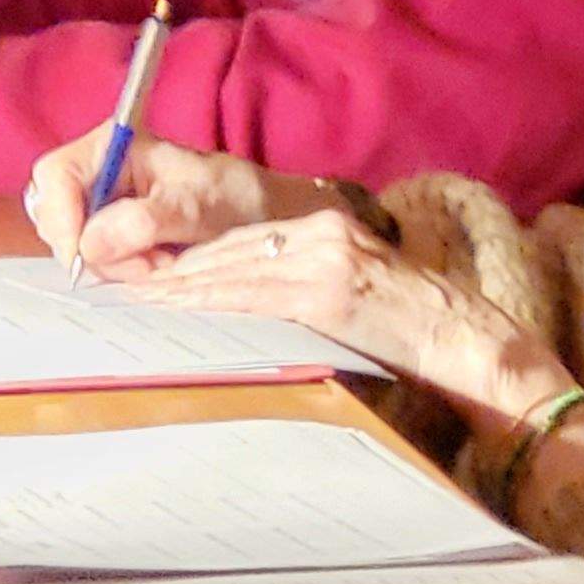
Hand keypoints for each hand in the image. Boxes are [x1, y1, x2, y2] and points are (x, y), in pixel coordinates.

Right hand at [25, 130, 333, 280]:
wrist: (255, 215)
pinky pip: (90, 257)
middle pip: (56, 214)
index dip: (61, 218)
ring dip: (112, 264)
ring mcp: (97, 201)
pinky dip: (119, 269)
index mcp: (114, 144)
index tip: (86, 256)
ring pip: (72, 242)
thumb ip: (145, 222)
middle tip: (147, 264)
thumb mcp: (197, 207)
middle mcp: (96, 169)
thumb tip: (91, 243)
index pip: (55, 175)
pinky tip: (153, 264)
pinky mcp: (104, 229)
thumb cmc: (232, 197)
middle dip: (96, 250)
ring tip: (160, 261)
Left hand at [127, 212, 569, 421]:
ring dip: (174, 291)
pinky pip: (255, 298)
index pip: (238, 248)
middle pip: (224, 254)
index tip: (135, 282)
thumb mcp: (350, 309)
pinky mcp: (331, 289)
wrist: (476, 349)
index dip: (183, 266)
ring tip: (125, 306)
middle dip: (165, 275)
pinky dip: (209, 305)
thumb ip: (299, 306)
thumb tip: (239, 330)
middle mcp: (322, 235)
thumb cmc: (414, 342)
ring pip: (230, 272)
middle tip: (108, 292)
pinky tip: (174, 316)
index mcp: (326, 234)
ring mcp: (326, 258)